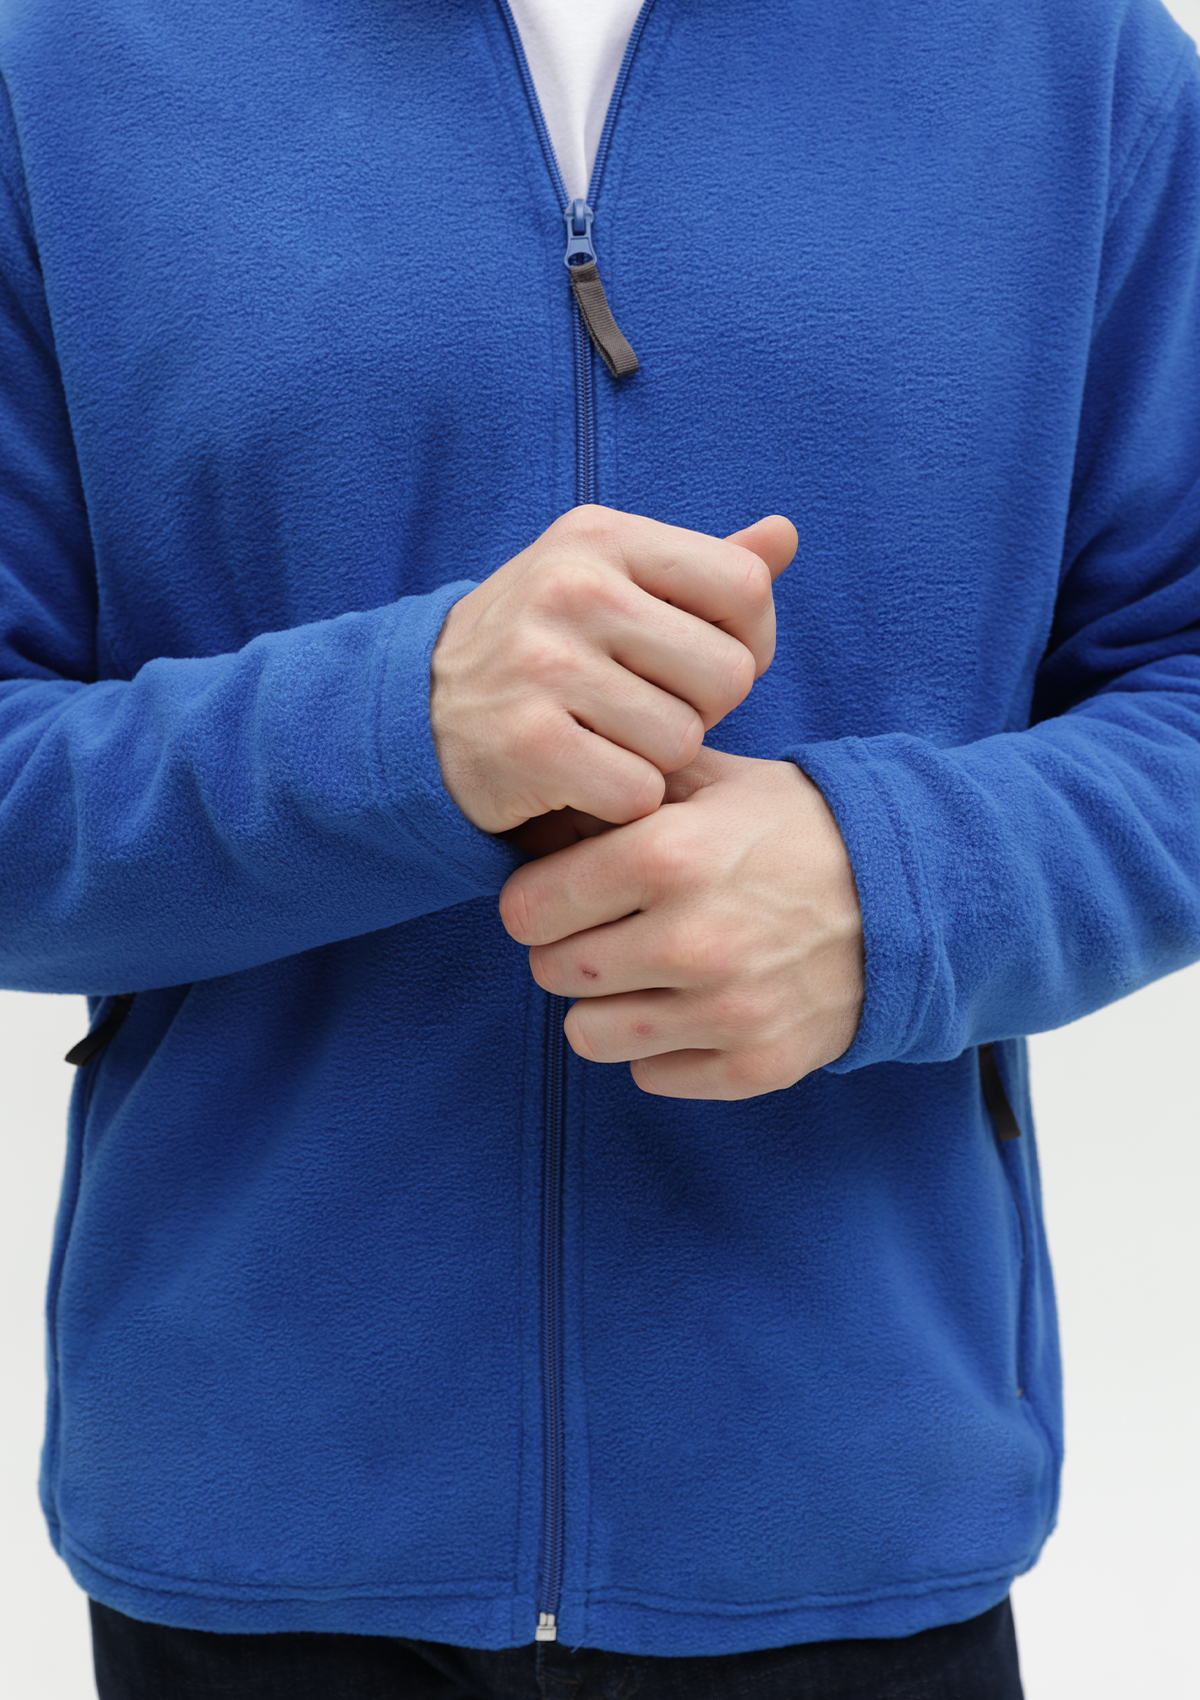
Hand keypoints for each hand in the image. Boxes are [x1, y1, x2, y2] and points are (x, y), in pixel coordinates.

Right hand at [429, 506, 795, 833]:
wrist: (419, 711)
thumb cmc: (544, 648)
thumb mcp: (609, 582)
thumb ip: (701, 569)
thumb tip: (786, 537)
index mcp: (601, 537)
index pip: (744, 588)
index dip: (749, 642)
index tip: (703, 667)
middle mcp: (571, 587)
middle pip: (726, 674)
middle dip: (701, 711)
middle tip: (645, 713)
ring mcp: (543, 664)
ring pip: (683, 740)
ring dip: (657, 761)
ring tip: (607, 743)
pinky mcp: (527, 743)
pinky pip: (638, 793)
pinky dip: (621, 803)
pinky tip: (582, 780)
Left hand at [498, 748, 864, 1099]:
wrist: (913, 891)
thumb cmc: (799, 827)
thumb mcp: (714, 779)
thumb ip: (624, 788)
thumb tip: (541, 809)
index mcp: (666, 856)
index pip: (527, 909)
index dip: (535, 899)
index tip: (559, 894)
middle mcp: (689, 940)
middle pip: (553, 972)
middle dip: (566, 948)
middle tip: (605, 930)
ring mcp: (725, 1011)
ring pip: (589, 1035)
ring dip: (604, 1006)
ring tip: (644, 973)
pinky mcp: (756, 1064)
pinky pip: (651, 1075)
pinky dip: (660, 1048)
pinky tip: (693, 1006)